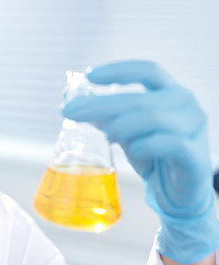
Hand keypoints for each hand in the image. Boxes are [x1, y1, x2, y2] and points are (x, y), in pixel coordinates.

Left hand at [62, 60, 218, 263]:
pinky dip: (146, 145)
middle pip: (138, 98)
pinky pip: (171, 144)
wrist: (176, 194)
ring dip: (121, 126)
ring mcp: (194, 129)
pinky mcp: (196, 157)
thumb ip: (105, 116)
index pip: (147, 70)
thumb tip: (72, 101)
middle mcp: (185, 105)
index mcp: (170, 93)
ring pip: (153, 118)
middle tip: (69, 111)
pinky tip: (133, 149)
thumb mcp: (125, 132)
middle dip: (99, 104)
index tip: (89, 75)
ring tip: (107, 136)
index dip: (118, 70)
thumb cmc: (151, 156)